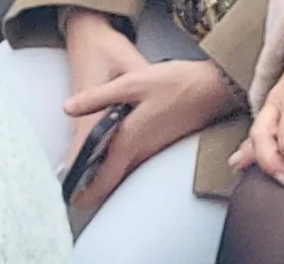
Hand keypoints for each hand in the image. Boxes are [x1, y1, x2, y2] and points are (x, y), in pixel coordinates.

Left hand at [56, 21, 244, 211]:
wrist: (215, 87)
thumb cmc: (176, 83)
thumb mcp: (131, 83)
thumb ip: (98, 97)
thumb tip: (68, 107)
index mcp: (130, 140)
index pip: (104, 180)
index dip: (86, 194)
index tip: (73, 201)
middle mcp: (143, 151)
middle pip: (114, 179)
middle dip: (94, 188)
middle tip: (76, 189)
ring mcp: (156, 149)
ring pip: (126, 170)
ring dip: (108, 175)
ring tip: (89, 172)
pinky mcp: (164, 142)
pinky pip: (138, 159)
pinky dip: (122, 162)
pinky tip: (116, 150)